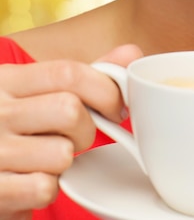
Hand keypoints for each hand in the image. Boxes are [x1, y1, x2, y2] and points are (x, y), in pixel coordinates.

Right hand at [0, 43, 141, 218]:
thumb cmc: (19, 126)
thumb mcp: (41, 92)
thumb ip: (86, 74)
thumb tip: (132, 53)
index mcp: (8, 79)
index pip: (68, 73)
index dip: (104, 90)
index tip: (117, 108)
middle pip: (70, 110)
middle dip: (86, 129)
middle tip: (77, 138)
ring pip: (61, 154)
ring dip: (66, 162)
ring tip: (49, 158)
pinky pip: (44, 188)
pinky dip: (48, 189)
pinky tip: (34, 179)